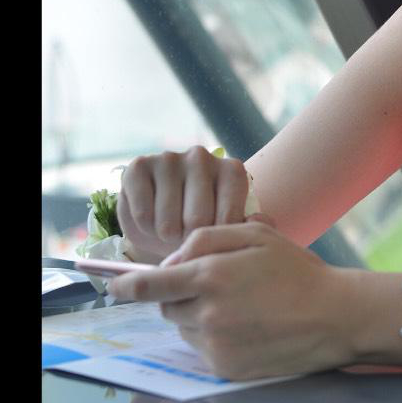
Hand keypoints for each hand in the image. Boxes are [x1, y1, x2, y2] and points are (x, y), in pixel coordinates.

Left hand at [107, 222, 352, 380]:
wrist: (335, 317)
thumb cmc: (297, 271)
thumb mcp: (255, 236)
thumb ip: (206, 239)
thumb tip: (171, 260)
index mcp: (210, 276)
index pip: (149, 286)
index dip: (126, 287)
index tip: (115, 288)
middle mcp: (206, 314)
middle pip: (167, 308)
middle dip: (180, 296)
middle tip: (216, 287)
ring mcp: (215, 345)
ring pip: (184, 330)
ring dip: (198, 318)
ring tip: (239, 308)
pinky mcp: (226, 369)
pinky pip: (203, 351)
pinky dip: (214, 339)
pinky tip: (246, 328)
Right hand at [117, 148, 272, 262]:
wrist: (160, 222)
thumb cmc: (201, 227)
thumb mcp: (228, 227)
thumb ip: (249, 225)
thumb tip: (262, 222)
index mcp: (232, 170)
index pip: (229, 220)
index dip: (216, 243)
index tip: (213, 245)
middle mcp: (202, 157)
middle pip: (197, 221)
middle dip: (189, 242)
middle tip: (187, 241)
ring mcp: (170, 159)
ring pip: (168, 222)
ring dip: (165, 237)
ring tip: (170, 232)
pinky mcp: (139, 165)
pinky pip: (142, 214)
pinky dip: (145, 228)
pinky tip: (150, 221)